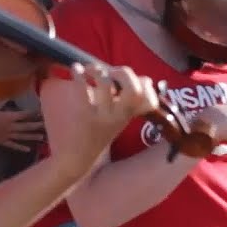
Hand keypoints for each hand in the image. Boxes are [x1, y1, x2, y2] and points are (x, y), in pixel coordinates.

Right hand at [0, 99, 44, 152]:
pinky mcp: (3, 142)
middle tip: (46, 125)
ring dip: (32, 137)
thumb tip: (11, 94)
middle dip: (37, 125)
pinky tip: (28, 150)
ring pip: (22, 136)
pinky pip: (13, 145)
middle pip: (26, 126)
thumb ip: (3, 101)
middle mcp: (10, 127)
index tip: (41, 111)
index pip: (24, 115)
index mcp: (8, 117)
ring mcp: (7, 136)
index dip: (33, 113)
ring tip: (42, 137)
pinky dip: (21, 148)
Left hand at [56, 63, 159, 177]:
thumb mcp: (120, 119)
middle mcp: (119, 116)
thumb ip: (131, 101)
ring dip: (98, 70)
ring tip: (90, 69)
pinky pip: (82, 90)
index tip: (133, 78)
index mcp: (129, 115)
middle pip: (133, 90)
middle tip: (110, 71)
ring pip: (106, 85)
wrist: (79, 158)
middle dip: (123, 72)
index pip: (150, 100)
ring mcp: (102, 117)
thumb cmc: (100, 133)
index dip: (146, 85)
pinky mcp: (83, 116)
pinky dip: (79, 75)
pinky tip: (76, 69)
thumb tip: (145, 80)